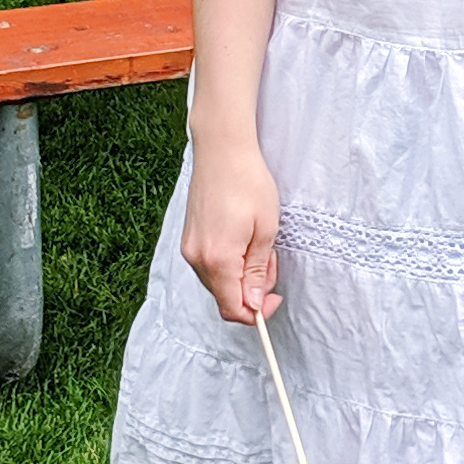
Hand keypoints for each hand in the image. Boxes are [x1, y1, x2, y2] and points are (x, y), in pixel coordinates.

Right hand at [183, 138, 282, 322]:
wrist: (222, 150)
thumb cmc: (248, 182)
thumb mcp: (266, 229)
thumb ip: (258, 271)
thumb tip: (254, 302)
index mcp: (218, 259)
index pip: (233, 308)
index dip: (256, 313)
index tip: (274, 299)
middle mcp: (197, 258)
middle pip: (224, 297)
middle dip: (252, 289)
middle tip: (270, 259)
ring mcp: (189, 248)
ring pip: (218, 282)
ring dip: (241, 275)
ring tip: (258, 243)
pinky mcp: (189, 239)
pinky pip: (209, 266)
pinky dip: (229, 263)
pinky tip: (242, 240)